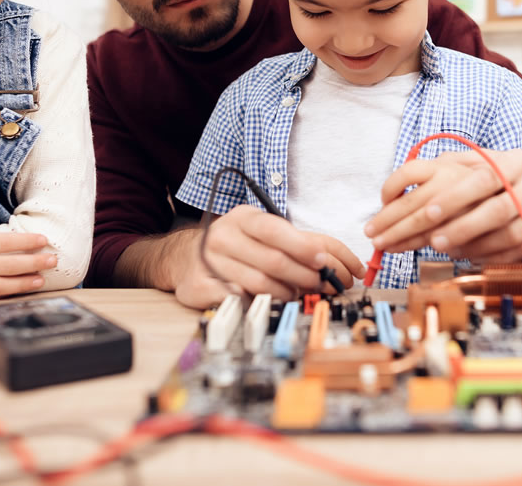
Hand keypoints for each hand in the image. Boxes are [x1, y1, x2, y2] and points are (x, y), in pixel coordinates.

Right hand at [0, 218, 54, 302]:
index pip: (3, 241)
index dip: (26, 241)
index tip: (44, 240)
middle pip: (8, 263)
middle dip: (33, 262)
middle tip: (53, 259)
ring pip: (0, 284)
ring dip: (23, 282)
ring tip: (41, 279)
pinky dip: (2, 295)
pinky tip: (15, 293)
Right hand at [174, 205, 365, 308]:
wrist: (185, 258)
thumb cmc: (236, 246)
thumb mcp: (262, 234)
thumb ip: (296, 243)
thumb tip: (336, 263)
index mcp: (243, 217)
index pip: (276, 230)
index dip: (304, 247)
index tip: (326, 262)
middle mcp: (224, 236)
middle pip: (273, 260)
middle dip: (305, 275)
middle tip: (323, 285)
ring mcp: (209, 261)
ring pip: (260, 284)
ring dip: (287, 292)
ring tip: (297, 293)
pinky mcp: (200, 286)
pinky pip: (239, 299)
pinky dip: (260, 303)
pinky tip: (269, 301)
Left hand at [366, 147, 521, 262]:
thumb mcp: (501, 158)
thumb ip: (465, 162)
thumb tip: (423, 165)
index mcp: (519, 161)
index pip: (484, 177)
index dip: (456, 196)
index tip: (427, 213)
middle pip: (499, 209)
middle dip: (463, 227)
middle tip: (432, 240)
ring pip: (513, 234)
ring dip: (478, 246)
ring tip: (450, 250)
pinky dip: (499, 255)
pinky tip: (476, 256)